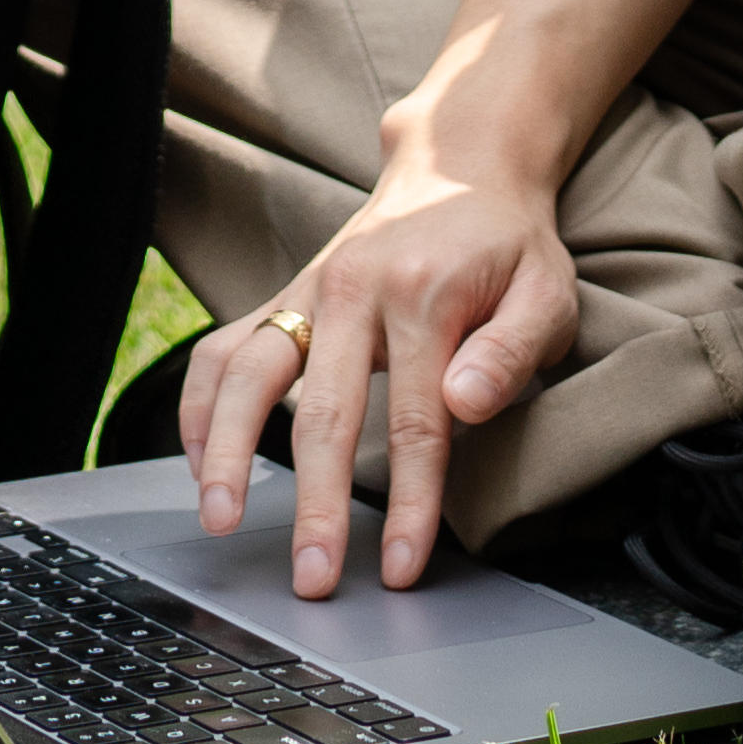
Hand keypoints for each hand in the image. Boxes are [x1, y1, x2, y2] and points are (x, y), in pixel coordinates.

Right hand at [174, 145, 581, 600]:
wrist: (461, 168)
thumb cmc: (509, 246)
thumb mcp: (545, 291)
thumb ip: (511, 351)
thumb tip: (465, 406)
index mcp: (423, 299)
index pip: (415, 425)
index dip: (410, 507)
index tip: (400, 569)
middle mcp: (353, 291)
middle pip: (321, 412)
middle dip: (313, 504)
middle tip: (311, 575)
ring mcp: (309, 291)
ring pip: (246, 372)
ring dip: (226, 449)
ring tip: (219, 518)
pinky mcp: (285, 296)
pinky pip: (224, 348)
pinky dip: (201, 404)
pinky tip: (197, 460)